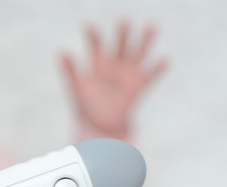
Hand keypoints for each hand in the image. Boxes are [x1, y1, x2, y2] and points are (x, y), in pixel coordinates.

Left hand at [61, 21, 166, 139]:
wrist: (100, 126)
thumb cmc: (85, 106)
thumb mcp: (75, 88)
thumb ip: (69, 71)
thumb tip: (61, 52)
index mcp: (98, 63)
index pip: (96, 45)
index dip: (93, 36)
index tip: (88, 26)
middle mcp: (115, 64)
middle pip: (120, 44)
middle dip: (122, 33)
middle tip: (124, 21)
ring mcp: (128, 74)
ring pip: (138, 53)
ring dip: (145, 41)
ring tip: (151, 27)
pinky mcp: (139, 86)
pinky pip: (150, 76)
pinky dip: (158, 69)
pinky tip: (165, 60)